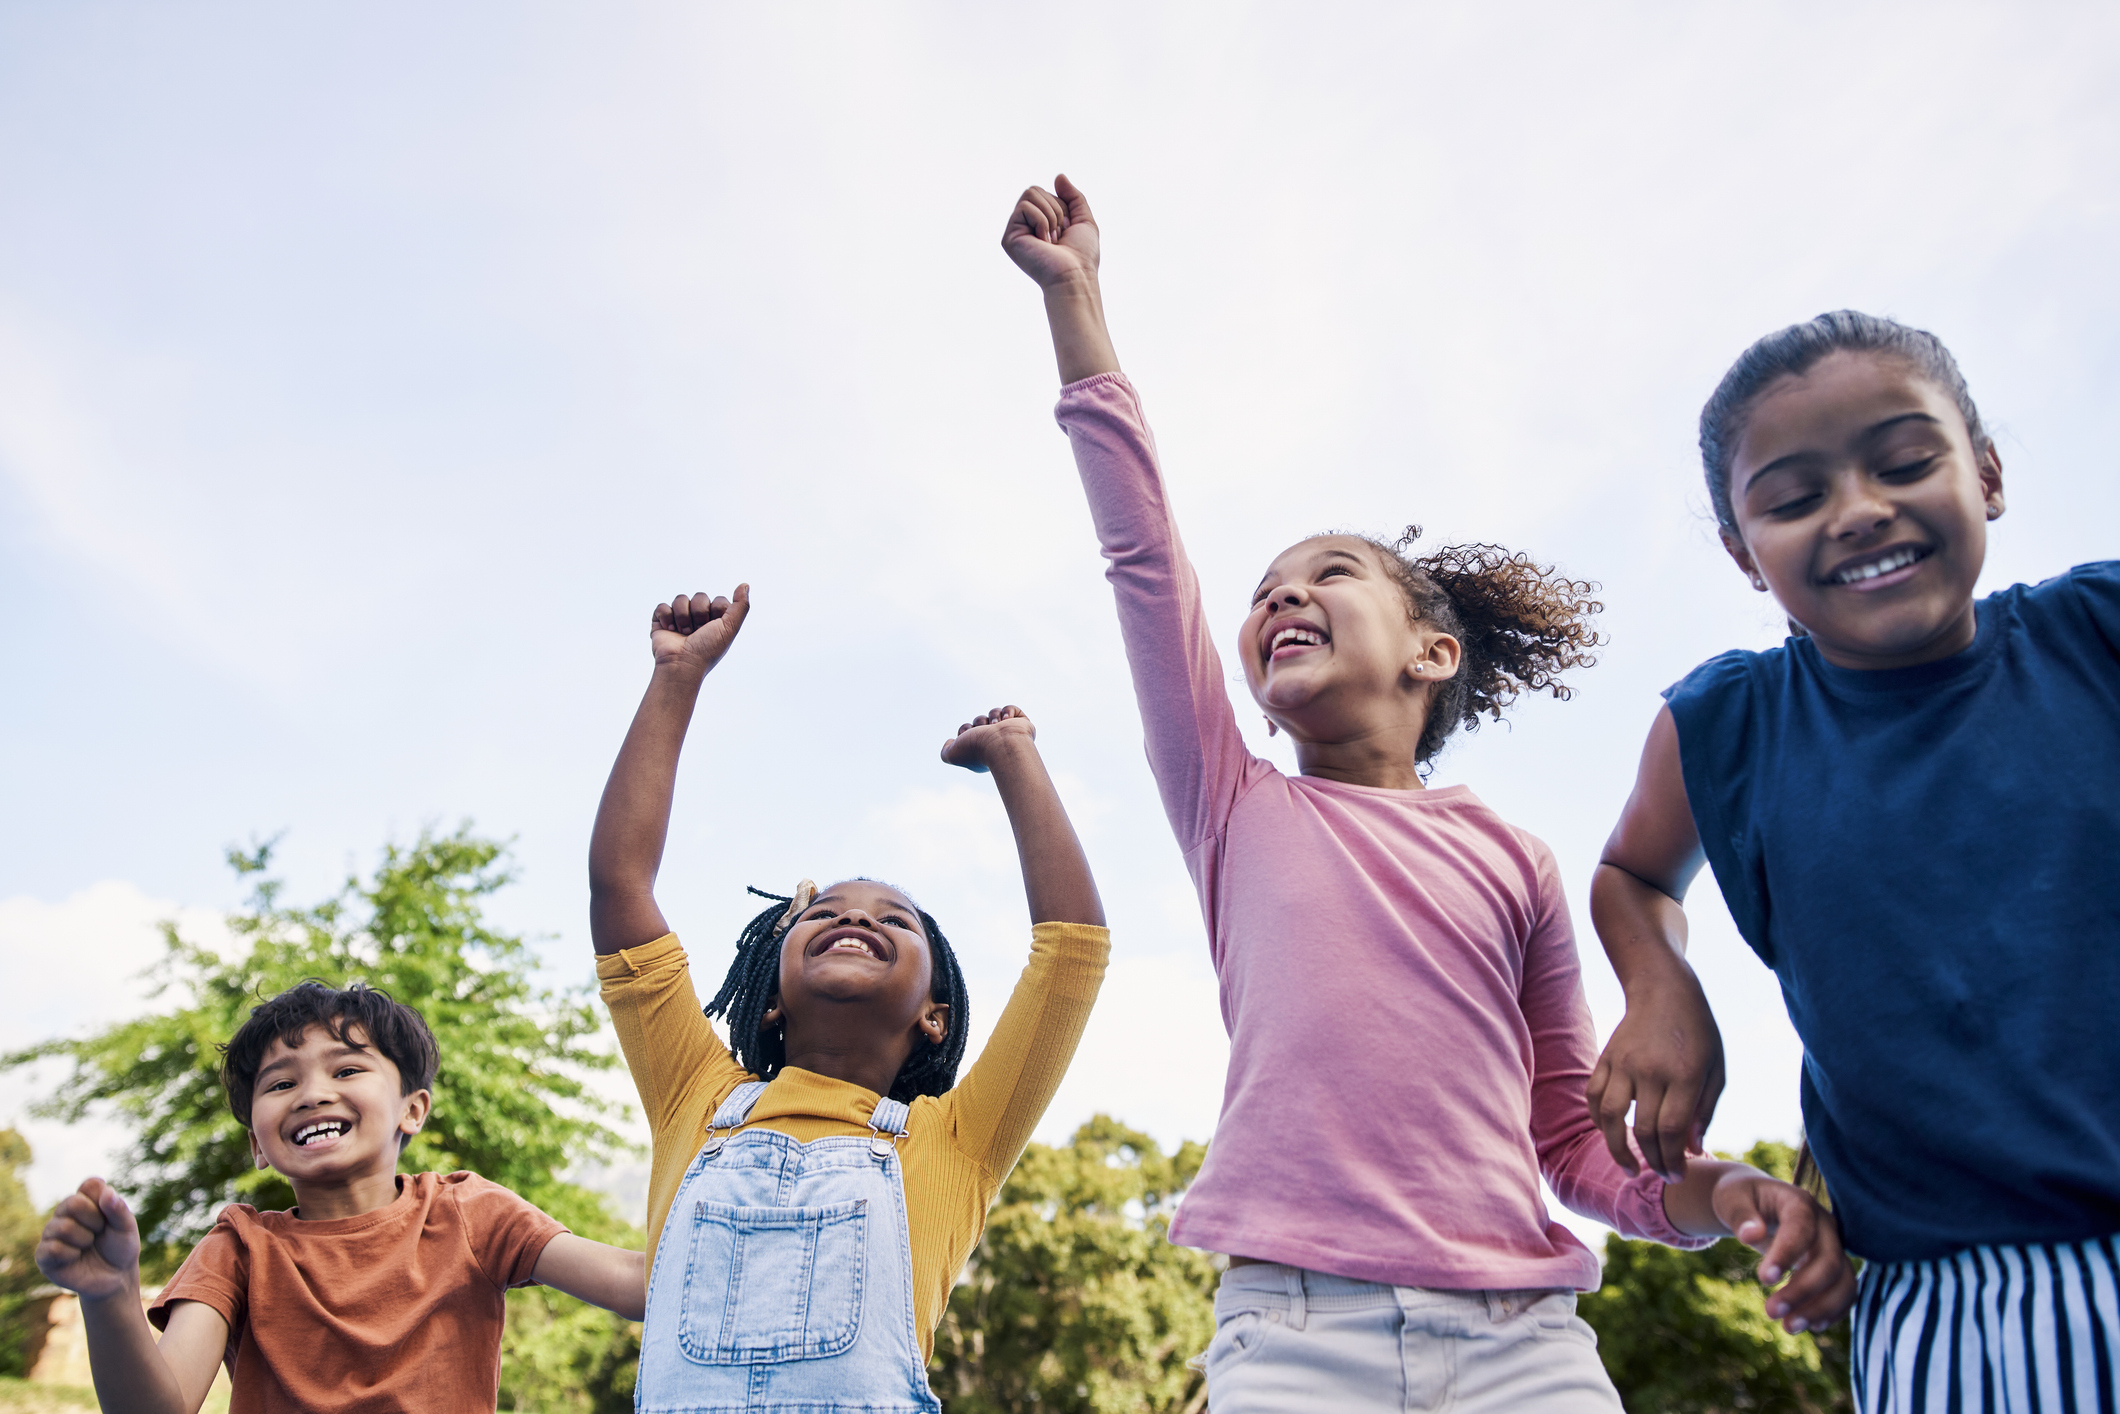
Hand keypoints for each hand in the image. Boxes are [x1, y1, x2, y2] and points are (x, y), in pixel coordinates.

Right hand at [36, 1177, 141, 1301]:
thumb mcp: (127, 1228)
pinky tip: (76, 1258)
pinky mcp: (43, 1255)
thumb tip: (107, 1192)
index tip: (110, 1215)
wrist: (114, 1277)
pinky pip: (52, 1248)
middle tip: (99, 1232)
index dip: (103, 1200)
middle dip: (94, 1220)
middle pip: (71, 1202)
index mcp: (86, 1201)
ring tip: (88, 1246)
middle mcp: (65, 1213)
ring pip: (62, 1227)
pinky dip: (72, 1254)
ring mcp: (52, 1233)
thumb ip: (119, 1210)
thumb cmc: (120, 1248)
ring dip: (84, 1239)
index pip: (90, 1185)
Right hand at [650, 586, 749, 678]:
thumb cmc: (707, 649)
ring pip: (681, 599)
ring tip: (683, 633)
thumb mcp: (730, 627)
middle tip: (697, 631)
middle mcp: (698, 620)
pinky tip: (670, 630)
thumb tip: (745, 584)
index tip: (714, 628)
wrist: (682, 664)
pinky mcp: (662, 622)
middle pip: (700, 597)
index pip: (718, 600)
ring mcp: (679, 620)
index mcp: (715, 622)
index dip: (716, 611)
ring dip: (683, 616)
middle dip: (699, 613)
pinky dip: (666, 617)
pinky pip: (662, 606)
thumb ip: (741, 606)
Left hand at [941, 705, 1036, 773]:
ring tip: (996, 725)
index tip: (967, 735)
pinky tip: (1006, 720)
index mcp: (982, 750)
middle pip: (980, 721)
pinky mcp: (1022, 725)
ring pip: (995, 713)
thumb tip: (951, 742)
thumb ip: (945, 752)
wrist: (1001, 745)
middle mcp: (996, 742)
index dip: (965, 729)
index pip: (968, 731)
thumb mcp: (953, 754)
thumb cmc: (977, 750)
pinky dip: (1009, 711)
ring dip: (993, 715)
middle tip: (983, 731)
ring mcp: (1010, 733)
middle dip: (979, 722)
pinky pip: (1013, 709)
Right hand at [1002, 175, 1100, 290]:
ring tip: (1051, 240)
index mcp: (1039, 222)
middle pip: (1035, 190)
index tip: (1066, 231)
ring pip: (1030, 194)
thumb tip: (1058, 176)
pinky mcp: (1009, 237)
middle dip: (1055, 209)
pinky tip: (1043, 242)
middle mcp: (1025, 225)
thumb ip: (1073, 197)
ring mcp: (1016, 231)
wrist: (1074, 276)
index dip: (1062, 207)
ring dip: (1050, 215)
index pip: (1045, 192)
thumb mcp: (1083, 220)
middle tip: (1059, 236)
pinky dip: (1042, 221)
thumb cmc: (1082, 255)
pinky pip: (1025, 207)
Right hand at [1587, 967, 1724, 1182]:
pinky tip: (1611, 1134)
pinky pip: (1593, 1097)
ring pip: (1609, 1117)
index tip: (1677, 1176)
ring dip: (1617, 1150)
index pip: (1671, 1130)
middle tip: (1661, 1175)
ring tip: (1630, 1167)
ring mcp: (1623, 1064)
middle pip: (1643, 1130)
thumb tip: (1692, 1151)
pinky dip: (1598, 1121)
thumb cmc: (1698, 1032)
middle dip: (1652, 1162)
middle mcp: (1650, 1070)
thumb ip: (1704, 1112)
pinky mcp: (1606, 1059)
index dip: (1673, 1160)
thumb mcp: (1717, 1070)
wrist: (1664, 989)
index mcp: (1684, 1074)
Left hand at [1712, 1172, 1857, 1333]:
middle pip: (1828, 1261)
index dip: (1786, 1255)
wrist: (1758, 1201)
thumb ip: (1739, 1214)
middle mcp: (1825, 1224)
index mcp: (1799, 1202)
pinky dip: (1832, 1311)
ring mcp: (1834, 1246)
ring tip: (1789, 1327)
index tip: (1763, 1280)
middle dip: (1802, 1291)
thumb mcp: (1730, 1198)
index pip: (1801, 1228)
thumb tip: (1750, 1235)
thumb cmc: (1741, 1198)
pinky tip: (1810, 1326)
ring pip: (1844, 1281)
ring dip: (1821, 1308)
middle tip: (1770, 1312)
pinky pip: (1845, 1292)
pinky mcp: (1836, 1266)